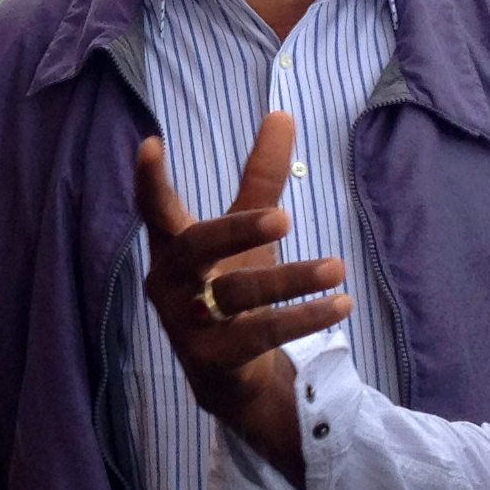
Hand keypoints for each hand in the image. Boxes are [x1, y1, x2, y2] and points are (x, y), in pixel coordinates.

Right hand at [135, 114, 353, 485]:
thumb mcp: (246, 233)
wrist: (228, 375)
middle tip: (282, 218)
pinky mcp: (213, 359)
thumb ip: (259, 178)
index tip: (151, 144)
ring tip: (336, 267)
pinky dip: (302, 317)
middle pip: (194, 249)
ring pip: (237, 295)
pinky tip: (340, 304)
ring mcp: (187, 323)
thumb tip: (282, 113)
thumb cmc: (229, 286)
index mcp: (172, 246)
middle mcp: (171, 282)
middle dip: (236, 231)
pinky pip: (260, 334)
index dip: (149, 180)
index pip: (155, 209)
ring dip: (290, 280)